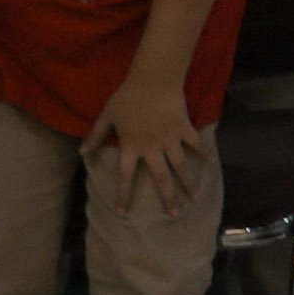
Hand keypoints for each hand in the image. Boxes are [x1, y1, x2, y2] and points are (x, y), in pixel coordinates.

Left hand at [84, 69, 199, 214]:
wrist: (153, 79)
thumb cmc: (127, 97)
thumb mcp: (107, 116)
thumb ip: (95, 136)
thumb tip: (82, 153)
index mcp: (131, 147)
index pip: (125, 177)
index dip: (123, 195)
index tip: (123, 213)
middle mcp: (152, 148)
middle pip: (161, 178)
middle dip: (168, 198)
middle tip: (175, 215)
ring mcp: (170, 139)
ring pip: (181, 166)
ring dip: (188, 183)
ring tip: (195, 198)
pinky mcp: (184, 128)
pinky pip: (196, 143)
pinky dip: (204, 152)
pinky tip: (211, 162)